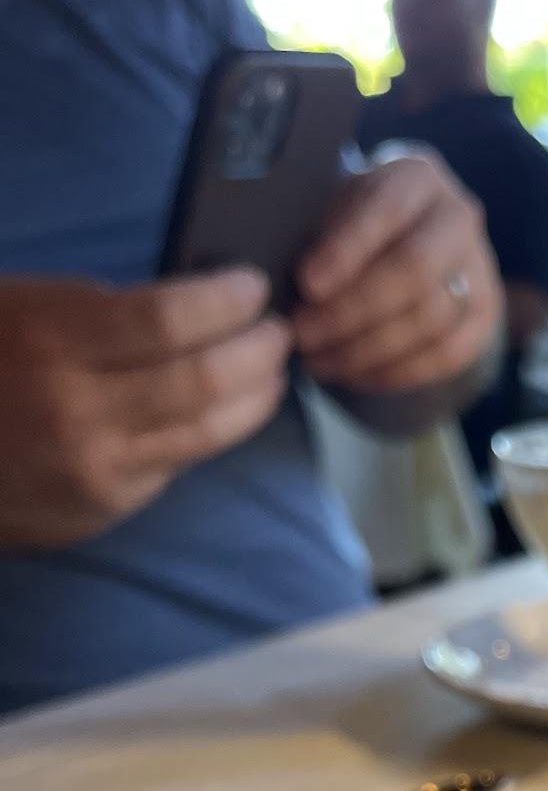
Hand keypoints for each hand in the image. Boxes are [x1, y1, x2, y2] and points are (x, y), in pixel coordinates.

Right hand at [0, 269, 288, 548]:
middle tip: (279, 330)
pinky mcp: (104, 505)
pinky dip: (213, 433)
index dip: (225, 301)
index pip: (166, 319)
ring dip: (255, 398)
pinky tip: (228, 413)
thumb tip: (194, 307)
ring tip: (274, 371)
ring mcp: (94, 466)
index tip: (253, 286)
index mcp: (48, 338)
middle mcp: (75, 408)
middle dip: (258, 351)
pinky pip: (177, 464)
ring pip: (206, 432)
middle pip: (203, 380)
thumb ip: (99, 314)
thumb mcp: (21, 309)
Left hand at [291, 149, 502, 393]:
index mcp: (418, 175)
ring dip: (368, 350)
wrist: (412, 237)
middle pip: (415, 271)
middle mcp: (458, 216)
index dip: (348, 249)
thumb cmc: (359, 222)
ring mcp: (480, 267)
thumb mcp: (335, 206)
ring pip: (429, 319)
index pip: (388, 210)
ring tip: (320, 362)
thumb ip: (321, 234)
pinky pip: (446, 354)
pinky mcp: (484, 315)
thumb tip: (296, 288)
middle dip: (352, 310)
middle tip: (304, 335)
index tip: (307, 283)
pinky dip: (397, 372)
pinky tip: (356, 376)